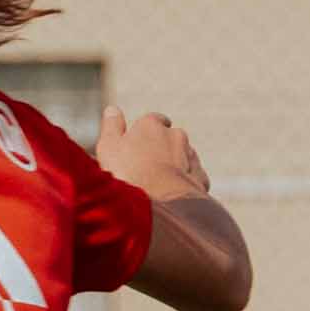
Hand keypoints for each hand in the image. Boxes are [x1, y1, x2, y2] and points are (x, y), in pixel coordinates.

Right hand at [97, 106, 213, 201]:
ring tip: (156, 184)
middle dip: (160, 147)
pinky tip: (171, 194)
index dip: (143, 130)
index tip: (136, 141)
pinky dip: (183, 181)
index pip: (151, 119)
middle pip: (168, 137)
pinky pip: (191, 176)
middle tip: (143, 166)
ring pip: (182, 156)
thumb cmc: (129, 172)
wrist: (161, 202)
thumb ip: (111, 127)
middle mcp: (176, 135)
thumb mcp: (109, 147)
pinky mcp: (200, 177)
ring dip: (172, 164)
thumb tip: (112, 109)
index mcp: (151, 125)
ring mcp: (190, 156)